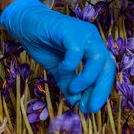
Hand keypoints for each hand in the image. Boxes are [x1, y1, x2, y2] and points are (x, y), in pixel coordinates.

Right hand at [0, 0, 115, 113]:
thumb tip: (78, 103)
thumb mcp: (59, 70)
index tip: (91, 108)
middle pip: (107, 65)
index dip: (101, 90)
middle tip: (89, 107)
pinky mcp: (70, 30)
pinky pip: (77, 50)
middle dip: (100, 89)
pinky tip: (61, 69)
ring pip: (98, 59)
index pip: (106, 71)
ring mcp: (83, 33)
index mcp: (93, 47)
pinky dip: (71, 64)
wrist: (25, 25)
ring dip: (87, 79)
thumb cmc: (44, 44)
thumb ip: (69, 84)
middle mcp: (93, 39)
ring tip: (72, 88)